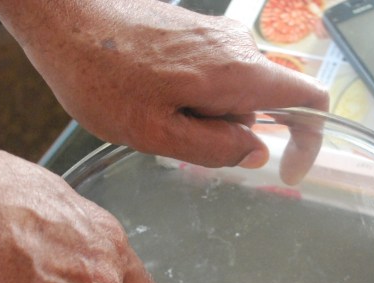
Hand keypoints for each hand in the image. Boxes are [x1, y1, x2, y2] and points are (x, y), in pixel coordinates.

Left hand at [0, 0, 328, 169]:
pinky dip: (196, 99)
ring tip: (155, 115)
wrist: (64, 19)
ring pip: (236, 92)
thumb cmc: (102, 78)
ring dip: (208, 117)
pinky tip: (152, 99)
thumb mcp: (159, 135)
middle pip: (266, 104)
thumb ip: (216, 149)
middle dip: (233, 134)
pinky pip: (215, 75)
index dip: (310, 142)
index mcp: (237, 73)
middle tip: (178, 142)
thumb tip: (256, 152)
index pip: (309, 101)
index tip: (287, 172)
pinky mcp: (197, 32)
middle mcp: (237, 48)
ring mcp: (217, 36)